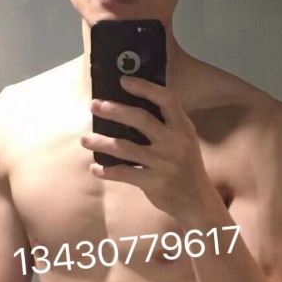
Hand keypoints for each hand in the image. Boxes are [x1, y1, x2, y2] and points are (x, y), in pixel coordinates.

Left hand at [81, 75, 217, 220]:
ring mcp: (164, 163)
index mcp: (183, 128)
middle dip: (114, 110)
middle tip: (95, 105)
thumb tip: (132, 105)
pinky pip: (123, 173)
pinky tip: (94, 168)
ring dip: (101, 142)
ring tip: (85, 139)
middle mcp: (174, 143)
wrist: (197, 200)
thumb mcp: (185, 141)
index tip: (123, 81)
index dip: (144, 87)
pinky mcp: (154, 183)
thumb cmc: (185, 166)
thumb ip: (167, 124)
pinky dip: (106, 171)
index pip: (166, 100)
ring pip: (124, 148)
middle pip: (140, 119)